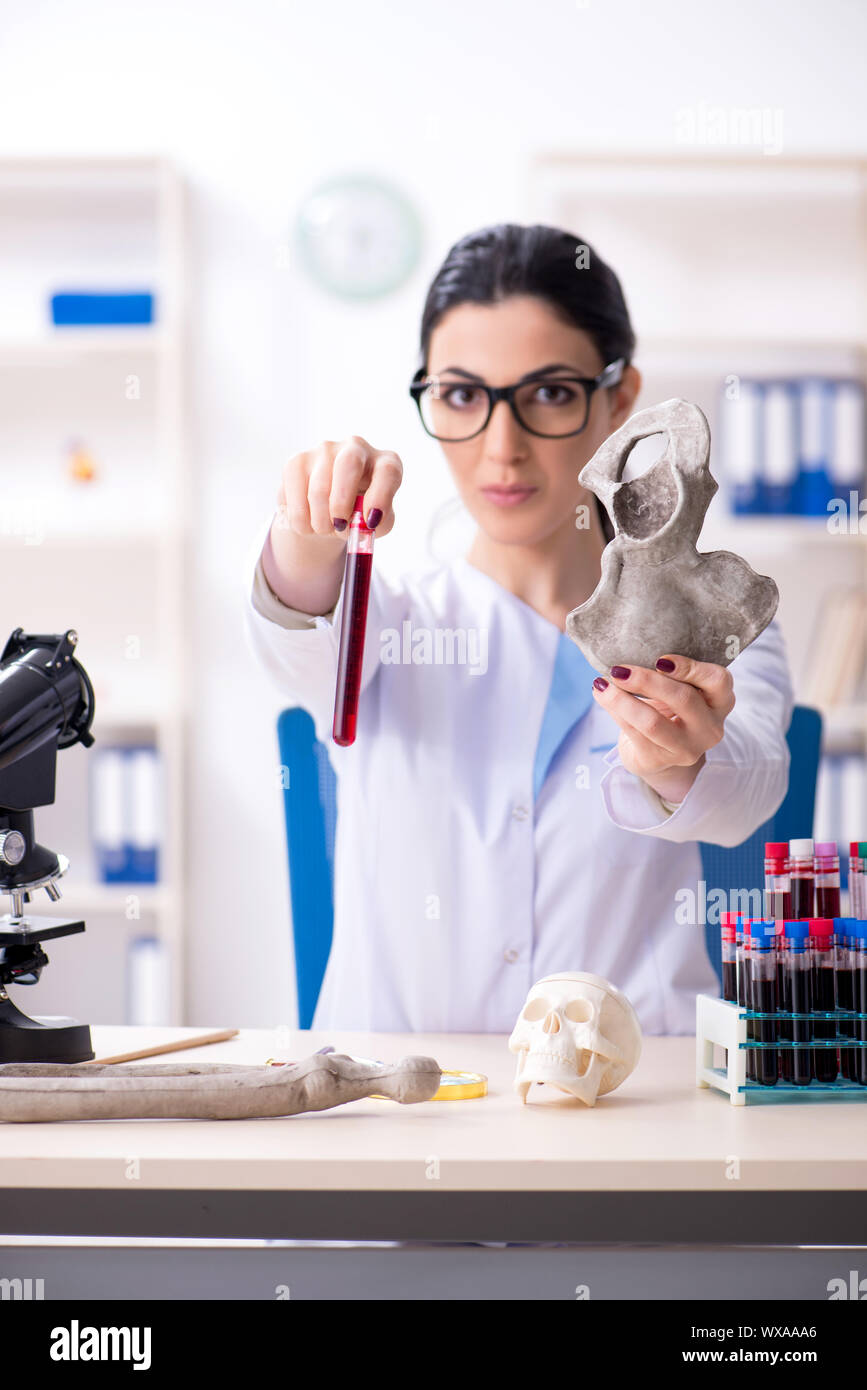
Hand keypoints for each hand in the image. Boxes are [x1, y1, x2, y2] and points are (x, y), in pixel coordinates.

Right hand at [265, 435, 402, 613]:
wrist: (329, 513)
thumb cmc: (359, 516)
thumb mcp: (376, 524)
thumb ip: (379, 524)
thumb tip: (367, 523)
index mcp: (384, 462)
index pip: (388, 471)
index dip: (380, 497)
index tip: (371, 521)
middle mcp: (356, 448)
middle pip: (349, 463)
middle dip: (341, 501)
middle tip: (338, 525)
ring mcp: (325, 450)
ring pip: (319, 487)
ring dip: (320, 520)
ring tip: (324, 529)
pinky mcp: (297, 461)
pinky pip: (295, 493)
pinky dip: (300, 518)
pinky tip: (307, 522)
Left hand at [591, 655, 735, 804]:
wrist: (658, 750)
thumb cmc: (670, 708)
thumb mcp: (681, 688)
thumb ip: (672, 672)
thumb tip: (634, 648)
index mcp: (720, 701)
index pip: (718, 680)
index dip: (691, 668)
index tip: (660, 659)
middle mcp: (710, 727)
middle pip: (683, 699)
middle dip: (647, 681)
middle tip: (619, 670)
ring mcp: (687, 748)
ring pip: (652, 722)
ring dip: (622, 700)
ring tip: (602, 683)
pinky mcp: (659, 760)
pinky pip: (633, 733)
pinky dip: (614, 711)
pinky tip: (601, 696)